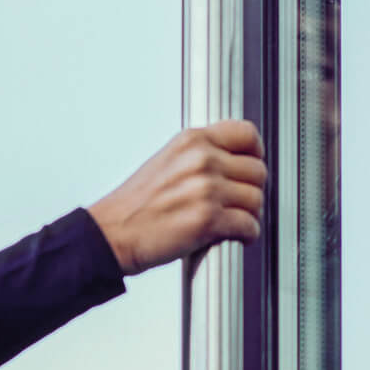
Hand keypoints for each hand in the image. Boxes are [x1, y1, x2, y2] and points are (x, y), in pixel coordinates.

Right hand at [87, 121, 266, 275]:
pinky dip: (248, 235)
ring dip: (251, 214)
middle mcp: (201, 160)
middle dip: (252, 190)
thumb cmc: (137, 204)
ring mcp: (206, 189)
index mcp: (192, 141)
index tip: (252, 165)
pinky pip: (249, 226)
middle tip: (241, 202)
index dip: (256, 152)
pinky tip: (237, 236)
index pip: (246, 133)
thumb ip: (201, 155)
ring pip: (256, 199)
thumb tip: (236, 162)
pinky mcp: (208, 220)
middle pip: (257, 170)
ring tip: (237, 221)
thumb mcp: (168, 161)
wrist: (112, 233)